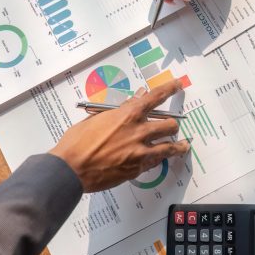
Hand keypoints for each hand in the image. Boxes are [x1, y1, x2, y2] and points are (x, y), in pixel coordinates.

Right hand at [49, 80, 190, 192]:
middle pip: (170, 125)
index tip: (177, 85)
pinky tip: (160, 159)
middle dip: (172, 124)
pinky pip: (156, 162)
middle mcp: (138, 131)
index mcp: (127, 114)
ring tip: (183, 146)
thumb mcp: (97, 118)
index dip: (169, 89)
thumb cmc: (78, 142)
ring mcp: (140, 152)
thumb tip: (135, 98)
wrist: (71, 169)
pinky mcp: (137, 169)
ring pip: (170, 146)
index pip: (155, 97)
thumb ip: (120, 108)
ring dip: (177, 146)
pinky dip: (158, 159)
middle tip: (173, 125)